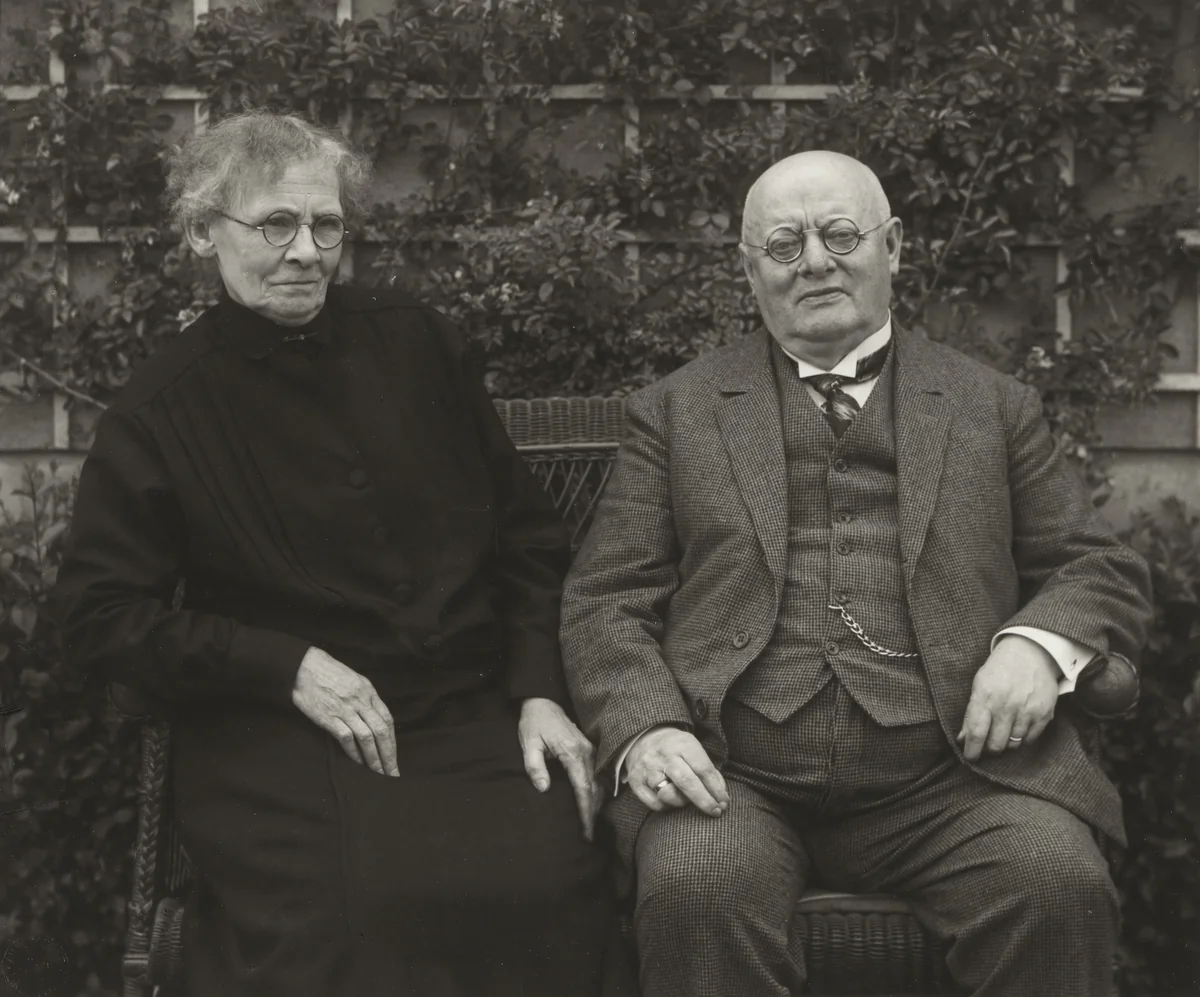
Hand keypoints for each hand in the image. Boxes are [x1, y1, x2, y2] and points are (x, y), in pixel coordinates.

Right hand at [292, 647, 398, 775]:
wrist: (304, 667)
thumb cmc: (329, 672)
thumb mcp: (354, 680)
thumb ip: (365, 698)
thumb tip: (374, 718)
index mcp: (369, 691)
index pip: (387, 719)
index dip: (393, 741)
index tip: (394, 757)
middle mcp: (361, 701)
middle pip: (381, 731)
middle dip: (388, 755)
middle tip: (393, 773)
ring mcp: (346, 709)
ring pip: (367, 737)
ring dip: (374, 758)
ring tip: (378, 774)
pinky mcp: (329, 717)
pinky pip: (346, 738)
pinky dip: (354, 753)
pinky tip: (358, 764)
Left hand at [519, 698, 600, 840]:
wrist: (543, 702)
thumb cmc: (534, 723)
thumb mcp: (529, 743)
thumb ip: (534, 766)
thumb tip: (544, 788)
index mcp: (572, 752)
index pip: (583, 788)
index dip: (585, 812)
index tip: (585, 831)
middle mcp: (586, 752)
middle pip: (594, 789)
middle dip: (592, 814)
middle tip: (588, 836)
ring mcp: (590, 750)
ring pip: (599, 783)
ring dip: (595, 804)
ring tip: (589, 825)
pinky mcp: (589, 749)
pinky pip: (597, 775)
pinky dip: (595, 792)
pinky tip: (590, 804)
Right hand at [626, 726, 728, 816]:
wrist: (643, 737)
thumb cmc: (676, 748)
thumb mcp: (693, 748)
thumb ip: (708, 771)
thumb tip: (721, 797)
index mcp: (681, 743)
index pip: (703, 768)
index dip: (716, 789)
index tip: (724, 802)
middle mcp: (663, 755)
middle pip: (686, 782)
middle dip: (704, 800)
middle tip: (716, 811)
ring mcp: (647, 768)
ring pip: (668, 795)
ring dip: (682, 803)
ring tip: (686, 799)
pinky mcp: (635, 781)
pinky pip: (655, 804)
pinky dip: (666, 806)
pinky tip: (670, 800)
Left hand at [957, 634, 1058, 760]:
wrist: (1031, 652)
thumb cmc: (1000, 669)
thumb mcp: (979, 685)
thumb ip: (971, 713)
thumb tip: (963, 739)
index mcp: (985, 697)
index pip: (975, 733)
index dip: (971, 751)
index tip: (970, 757)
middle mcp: (1006, 706)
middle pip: (995, 744)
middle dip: (989, 749)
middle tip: (987, 745)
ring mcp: (1027, 711)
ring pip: (1013, 744)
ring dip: (1006, 743)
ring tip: (1003, 731)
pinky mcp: (1044, 714)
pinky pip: (1030, 739)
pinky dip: (1022, 739)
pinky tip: (1018, 727)